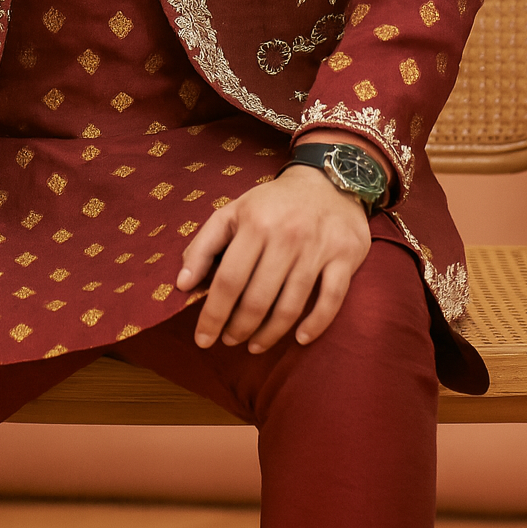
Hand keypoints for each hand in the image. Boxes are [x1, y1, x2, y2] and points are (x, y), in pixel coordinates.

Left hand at [176, 165, 370, 352]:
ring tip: (254, 345)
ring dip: (269, 334)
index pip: (228, 280)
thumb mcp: (233, 212)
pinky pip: (330, 301)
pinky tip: (299, 338)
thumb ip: (203, 245)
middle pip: (258, 298)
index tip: (203, 339)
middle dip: (238, 328)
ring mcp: (317, 249)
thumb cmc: (272, 204)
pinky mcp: (344, 258)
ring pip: (290, 305)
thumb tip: (182, 284)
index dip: (213, 314)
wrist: (327, 181)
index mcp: (255, 224)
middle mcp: (286, 237)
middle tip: (229, 341)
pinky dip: (315, 325)